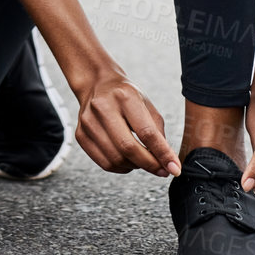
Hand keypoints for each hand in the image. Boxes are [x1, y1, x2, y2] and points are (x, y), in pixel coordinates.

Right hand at [73, 63, 181, 177]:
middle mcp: (102, 107)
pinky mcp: (81, 135)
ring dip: (135, 166)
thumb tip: (167, 163)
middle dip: (149, 164)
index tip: (174, 168)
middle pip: (128, 148)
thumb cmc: (126, 96)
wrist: (97, 84)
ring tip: (143, 161)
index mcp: (124, 96)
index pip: (146, 132)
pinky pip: (104, 163)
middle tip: (161, 170)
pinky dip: (121, 167)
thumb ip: (158, 134)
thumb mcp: (147, 106)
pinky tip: (128, 160)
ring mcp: (88, 122)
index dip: (162, 154)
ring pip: (116, 159)